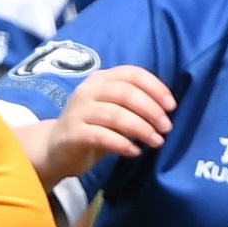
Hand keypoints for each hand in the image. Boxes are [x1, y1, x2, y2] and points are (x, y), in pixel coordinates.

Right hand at [44, 66, 175, 180]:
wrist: (56, 148)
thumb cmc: (93, 126)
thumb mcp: (114, 108)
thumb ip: (134, 104)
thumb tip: (167, 110)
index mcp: (101, 78)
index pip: (133, 74)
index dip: (156, 88)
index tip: (171, 106)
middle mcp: (87, 90)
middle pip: (126, 93)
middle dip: (151, 111)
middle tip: (166, 128)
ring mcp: (77, 111)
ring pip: (115, 115)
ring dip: (141, 128)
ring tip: (156, 141)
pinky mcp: (72, 133)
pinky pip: (101, 136)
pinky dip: (122, 144)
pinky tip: (134, 152)